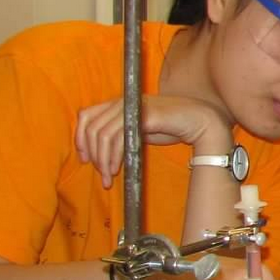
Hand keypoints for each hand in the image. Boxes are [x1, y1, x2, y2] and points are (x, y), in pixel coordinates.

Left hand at [75, 95, 230, 187]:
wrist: (199, 121)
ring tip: (109, 177)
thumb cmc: (172, 126)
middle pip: (91, 128)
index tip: (85, 158)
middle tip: (102, 174)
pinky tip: (118, 169)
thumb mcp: (140, 130)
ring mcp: (132, 108)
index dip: (80, 138)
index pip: (86, 116)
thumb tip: (102, 153)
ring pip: (103, 135)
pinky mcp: (143, 117)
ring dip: (103, 160)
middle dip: (93, 155)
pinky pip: (119, 138)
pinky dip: (114, 157)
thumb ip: (122, 135)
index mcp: (119, 102)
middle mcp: (122, 102)